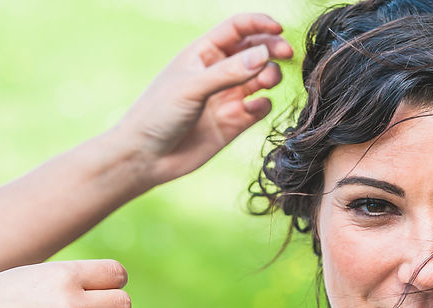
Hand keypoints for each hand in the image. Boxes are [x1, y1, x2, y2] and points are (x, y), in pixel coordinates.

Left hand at [117, 13, 292, 186]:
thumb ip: (228, 72)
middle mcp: (218, 73)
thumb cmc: (159, 114)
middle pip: (254, 51)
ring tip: (267, 82)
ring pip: (260, 78)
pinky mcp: (233, 123)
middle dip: (272, 49)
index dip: (259, 24)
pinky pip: (259, 107)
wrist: (147, 156)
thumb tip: (264, 54)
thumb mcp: (192, 87)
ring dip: (269, 76)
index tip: (278, 28)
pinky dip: (264, 105)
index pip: (237, 29)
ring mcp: (226, 98)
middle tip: (286, 55)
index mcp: (203, 53)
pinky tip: (255, 107)